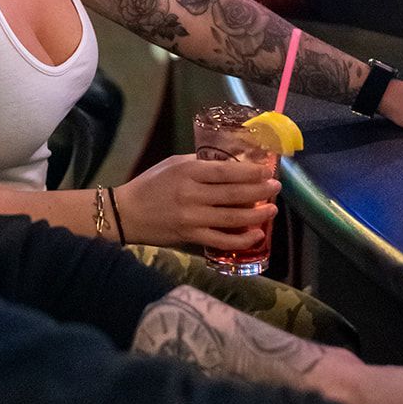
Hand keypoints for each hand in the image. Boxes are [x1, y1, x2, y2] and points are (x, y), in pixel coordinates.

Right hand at [118, 153, 279, 250]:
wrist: (127, 213)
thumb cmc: (151, 184)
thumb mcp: (173, 164)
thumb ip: (200, 163)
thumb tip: (230, 162)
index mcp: (188, 172)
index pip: (227, 172)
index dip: (251, 173)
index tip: (267, 171)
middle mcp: (192, 194)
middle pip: (235, 194)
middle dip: (260, 192)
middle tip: (276, 188)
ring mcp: (192, 218)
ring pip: (233, 219)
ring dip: (257, 215)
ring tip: (272, 210)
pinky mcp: (191, 237)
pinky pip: (222, 240)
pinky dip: (242, 239)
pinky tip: (256, 235)